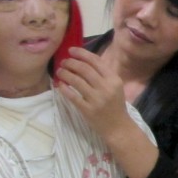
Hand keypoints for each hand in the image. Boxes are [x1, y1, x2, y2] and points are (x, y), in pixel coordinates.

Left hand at [56, 47, 158, 177]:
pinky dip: (64, 88)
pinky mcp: (87, 110)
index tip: (71, 50)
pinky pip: (72, 96)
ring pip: (76, 81)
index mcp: (113, 79)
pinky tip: (60, 84)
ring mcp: (96, 99)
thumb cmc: (115, 105)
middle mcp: (105, 88)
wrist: (118, 127)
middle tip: (64, 61)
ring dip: (66, 74)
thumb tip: (83, 59)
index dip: (81, 53)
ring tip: (60, 71)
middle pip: (84, 69)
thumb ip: (103, 74)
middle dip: (71, 63)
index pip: (95, 61)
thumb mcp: (115, 86)